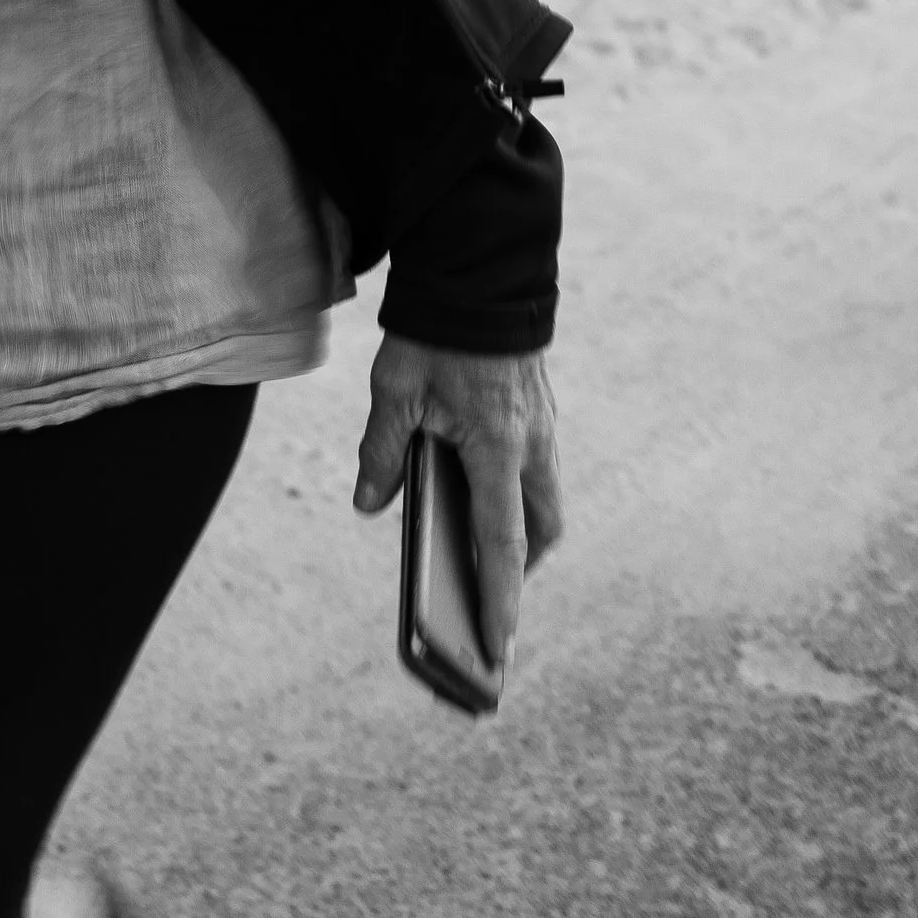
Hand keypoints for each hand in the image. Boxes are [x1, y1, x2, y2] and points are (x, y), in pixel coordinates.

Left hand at [354, 333, 562, 705]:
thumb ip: (382, 451)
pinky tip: (479, 495)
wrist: (480, 270)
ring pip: (545, 502)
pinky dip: (516, 497)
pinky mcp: (538, 413)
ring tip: (481, 560)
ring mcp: (542, 428)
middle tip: (488, 604)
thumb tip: (372, 506)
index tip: (499, 648)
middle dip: (520, 572)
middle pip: (542, 532)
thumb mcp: (395, 389)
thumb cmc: (435, 331)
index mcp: (498, 446)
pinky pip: (536, 471)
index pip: (502, 543)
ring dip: (521, 534)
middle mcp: (531, 444)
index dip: (501, 601)